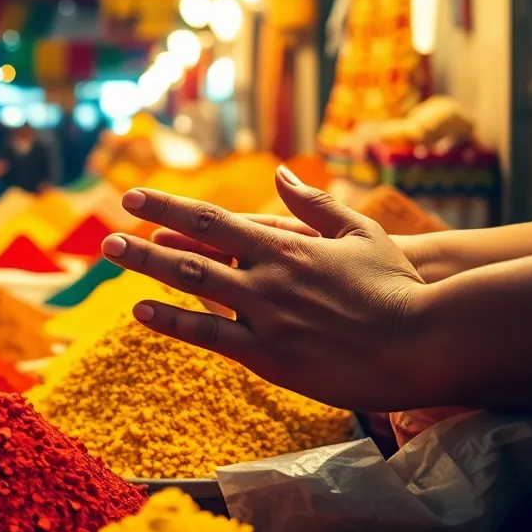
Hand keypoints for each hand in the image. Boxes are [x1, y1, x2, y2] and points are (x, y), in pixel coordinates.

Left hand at [101, 167, 429, 411]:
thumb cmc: (397, 285)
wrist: (423, 341)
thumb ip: (313, 204)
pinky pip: (210, 337)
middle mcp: (265, 276)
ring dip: (147, 271)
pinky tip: (141, 312)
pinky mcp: (269, 356)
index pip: (213, 221)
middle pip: (192, 253)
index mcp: (284, 246)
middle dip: (146, 241)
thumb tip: (280, 175)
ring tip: (113, 257)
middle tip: (109, 233)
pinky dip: (173, 322)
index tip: (137, 197)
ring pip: (192, 289)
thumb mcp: (359, 230)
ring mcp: (264, 316)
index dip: (170, 208)